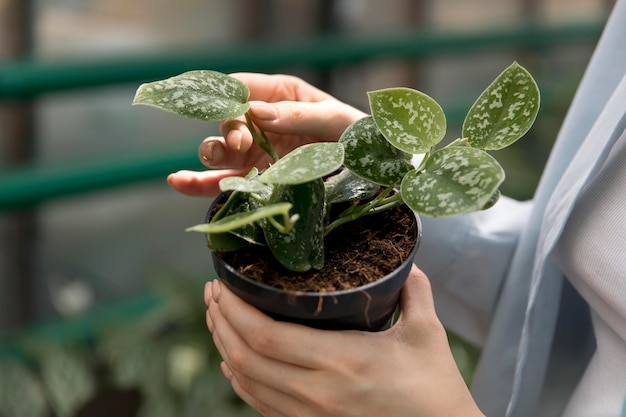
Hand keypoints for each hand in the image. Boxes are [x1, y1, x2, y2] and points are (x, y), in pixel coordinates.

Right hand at [168, 73, 365, 196]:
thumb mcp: (333, 118)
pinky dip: (201, 184)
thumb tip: (255, 112)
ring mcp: (258, 155)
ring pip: (220, 152)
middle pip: (228, 122)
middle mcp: (263, 124)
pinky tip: (180, 182)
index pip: (242, 89)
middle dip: (228, 131)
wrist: (373, 172)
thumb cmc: (357, 135)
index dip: (228, 98)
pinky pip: (224, 182)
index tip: (230, 112)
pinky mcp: (258, 181)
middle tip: (242, 144)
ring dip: (212, 154)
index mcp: (280, 97)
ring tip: (219, 159)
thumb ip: (297, 114)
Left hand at [204, 265, 484, 416]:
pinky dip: (239, 380)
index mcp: (342, 360)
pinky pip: (259, 404)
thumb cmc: (435, 389)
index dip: (234, 309)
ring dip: (224, 348)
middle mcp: (317, 392)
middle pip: (246, 357)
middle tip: (213, 294)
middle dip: (220, 322)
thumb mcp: (428, 333)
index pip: (265, 335)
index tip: (223, 285)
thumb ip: (414, 290)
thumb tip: (406, 261)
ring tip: (217, 319)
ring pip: (247, 382)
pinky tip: (234, 361)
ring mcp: (309, 415)